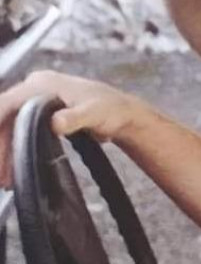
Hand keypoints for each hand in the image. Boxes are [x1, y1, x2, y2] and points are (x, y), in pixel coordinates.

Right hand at [0, 71, 142, 186]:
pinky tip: (15, 170)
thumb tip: (56, 122)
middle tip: (2, 176)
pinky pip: (21, 131)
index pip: (6, 103)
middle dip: (2, 147)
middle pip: (5, 118)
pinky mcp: (42, 113)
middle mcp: (35, 88)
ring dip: (7, 152)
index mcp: (42, 83)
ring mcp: (38, 100)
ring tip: (6, 179)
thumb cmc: (112, 109)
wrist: (125, 114)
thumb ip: (75, 118)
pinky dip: (17, 150)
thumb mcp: (94, 113)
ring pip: (11, 127)